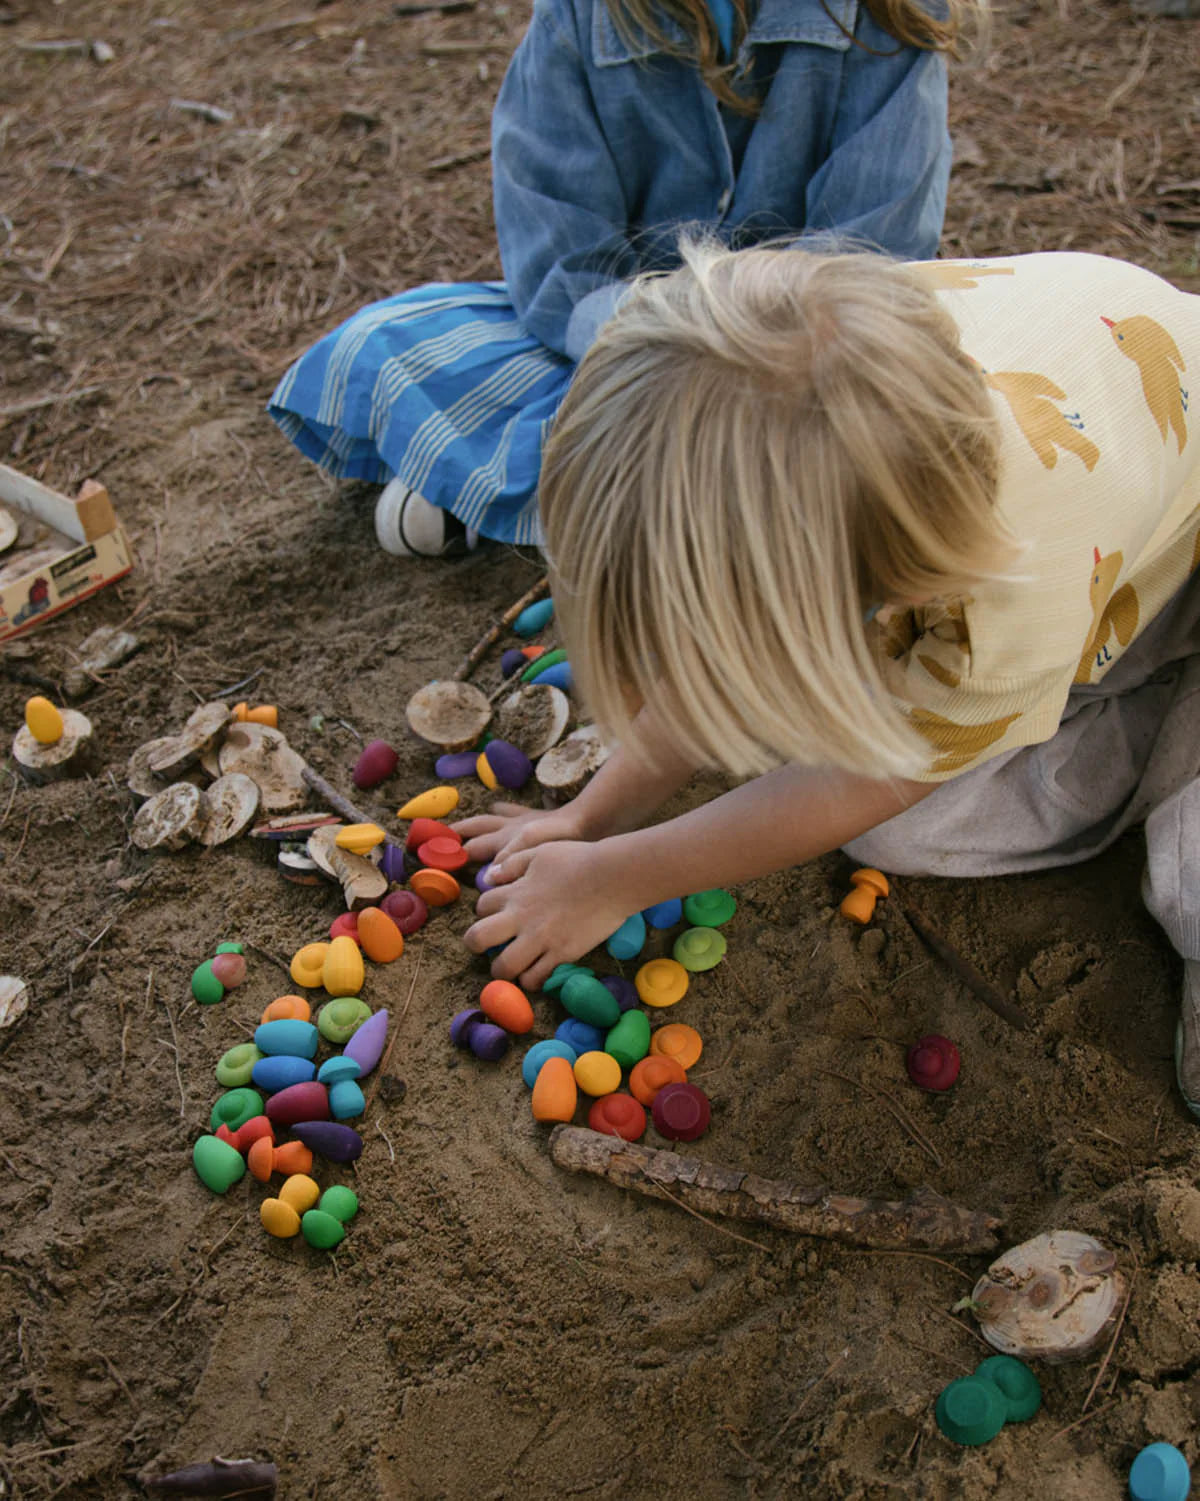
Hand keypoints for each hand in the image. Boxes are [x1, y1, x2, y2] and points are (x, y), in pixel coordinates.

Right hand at [452, 801, 584, 866]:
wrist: (588, 819)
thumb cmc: (561, 837)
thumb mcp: (533, 851)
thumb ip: (509, 862)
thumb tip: (486, 877)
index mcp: (505, 838)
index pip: (473, 847)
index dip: (454, 853)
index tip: (434, 858)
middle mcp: (509, 827)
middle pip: (477, 829)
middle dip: (458, 833)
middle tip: (439, 838)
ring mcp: (521, 820)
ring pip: (490, 818)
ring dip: (475, 821)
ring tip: (461, 823)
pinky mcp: (534, 816)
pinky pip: (512, 811)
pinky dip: (502, 810)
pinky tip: (498, 808)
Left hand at [463, 839, 628, 989]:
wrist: (612, 877)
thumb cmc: (579, 859)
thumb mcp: (540, 852)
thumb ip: (513, 863)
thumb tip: (490, 876)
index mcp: (515, 893)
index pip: (482, 905)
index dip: (486, 910)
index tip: (498, 913)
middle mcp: (521, 919)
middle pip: (477, 939)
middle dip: (476, 944)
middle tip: (488, 946)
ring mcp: (541, 939)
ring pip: (503, 967)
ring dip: (503, 969)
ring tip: (512, 965)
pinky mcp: (562, 954)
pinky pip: (536, 978)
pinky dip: (532, 979)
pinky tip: (537, 972)